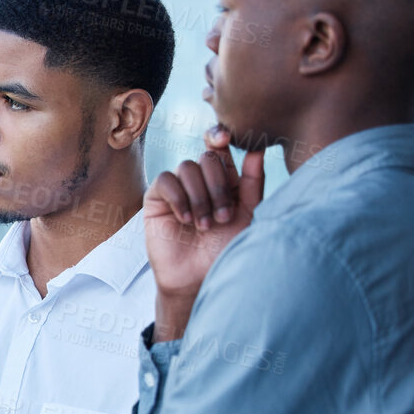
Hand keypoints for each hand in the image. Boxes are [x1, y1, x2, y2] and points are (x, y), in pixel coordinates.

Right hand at [145, 125, 266, 341]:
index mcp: (224, 179)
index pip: (220, 147)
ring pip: (187, 167)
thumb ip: (253, 183)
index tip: (226, 139)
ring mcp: (177, 187)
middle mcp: (200, 179)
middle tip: (223, 217)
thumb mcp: (247, 215)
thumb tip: (257, 150)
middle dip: (218, 185)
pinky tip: (186, 220)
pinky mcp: (157, 198)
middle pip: (207, 157)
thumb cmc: (225, 249)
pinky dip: (179, 198)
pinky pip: (166, 180)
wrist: (197, 277)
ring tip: (204, 226)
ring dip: (200, 197)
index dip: (220, 136)